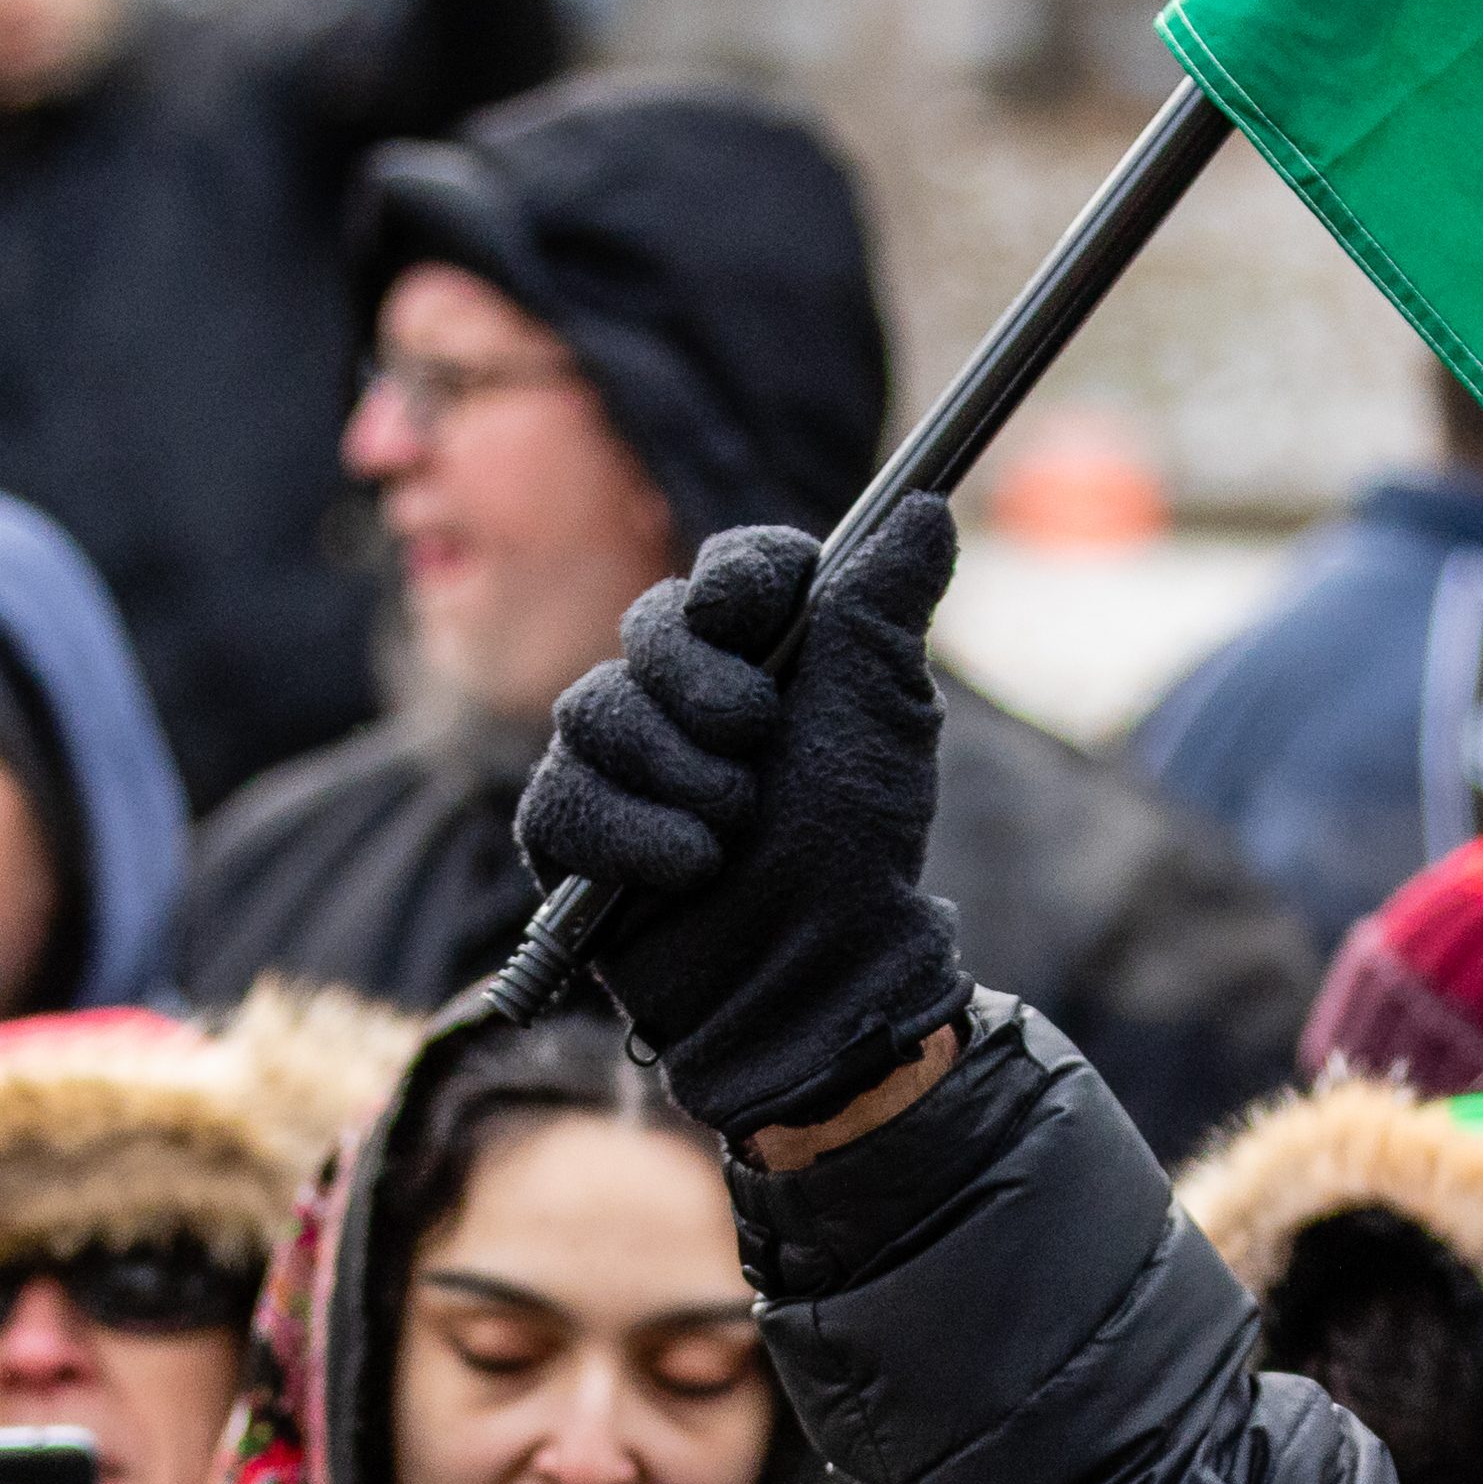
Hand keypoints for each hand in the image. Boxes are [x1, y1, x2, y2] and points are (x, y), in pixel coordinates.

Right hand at [517, 499, 974, 1136]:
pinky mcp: (571, 832)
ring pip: (592, 708)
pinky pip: (559, 796)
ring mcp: (621, 763)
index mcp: (769, 657)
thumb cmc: (854, 851)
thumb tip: (923, 507)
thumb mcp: (883, 717)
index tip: (751, 612)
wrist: (806, 976)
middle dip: (701, 687)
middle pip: (649, 624)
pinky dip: (630, 835)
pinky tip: (684, 870)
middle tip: (756, 743)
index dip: (737, 581)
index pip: (732, 568)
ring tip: (729, 832)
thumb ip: (886, 606)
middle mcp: (686, 697)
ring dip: (675, 774)